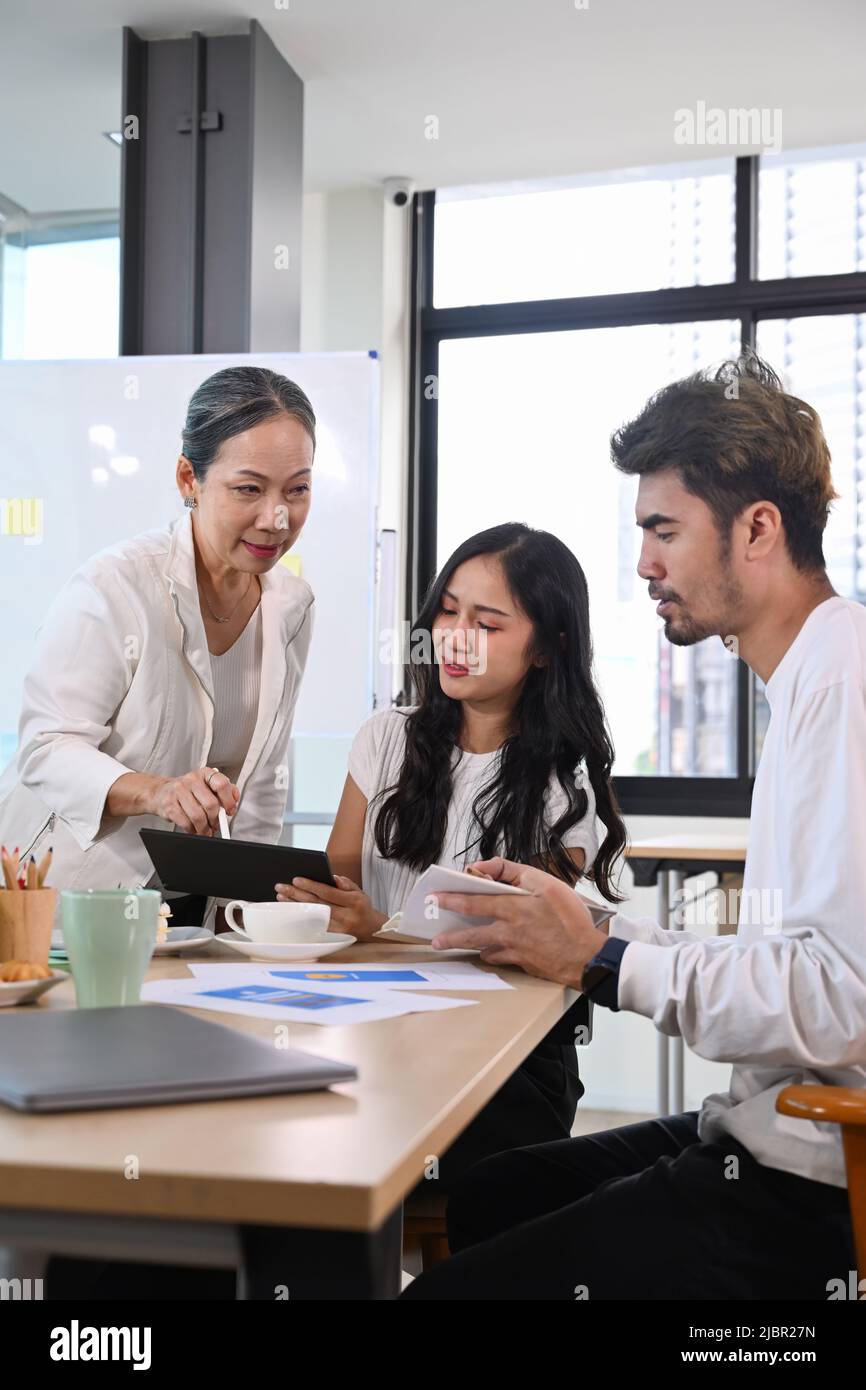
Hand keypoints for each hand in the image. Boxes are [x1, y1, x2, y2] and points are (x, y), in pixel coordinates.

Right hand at [151, 767, 238, 834]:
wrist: (161, 792)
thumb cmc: (188, 791)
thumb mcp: (207, 786)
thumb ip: (225, 791)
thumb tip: (235, 799)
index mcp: (205, 773)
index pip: (222, 784)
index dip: (229, 801)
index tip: (229, 811)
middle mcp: (192, 779)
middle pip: (211, 804)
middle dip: (216, 820)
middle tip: (216, 825)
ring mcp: (178, 791)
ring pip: (198, 816)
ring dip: (204, 828)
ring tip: (206, 830)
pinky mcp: (169, 804)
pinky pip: (186, 823)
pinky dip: (192, 830)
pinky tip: (194, 829)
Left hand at [274, 875, 387, 940]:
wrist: (371, 929)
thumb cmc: (362, 907)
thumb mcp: (360, 892)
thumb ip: (346, 884)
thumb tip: (332, 877)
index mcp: (353, 902)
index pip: (328, 892)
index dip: (311, 886)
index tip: (296, 879)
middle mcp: (346, 916)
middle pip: (317, 904)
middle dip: (296, 894)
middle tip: (281, 886)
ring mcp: (338, 928)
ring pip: (312, 915)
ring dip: (295, 905)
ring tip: (281, 896)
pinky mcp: (332, 936)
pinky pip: (312, 925)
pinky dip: (300, 917)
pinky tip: (290, 910)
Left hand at [429, 855, 608, 987]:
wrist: (587, 956)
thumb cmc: (571, 919)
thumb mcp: (546, 883)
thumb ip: (514, 872)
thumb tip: (488, 869)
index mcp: (511, 909)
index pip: (471, 902)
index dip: (451, 899)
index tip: (436, 898)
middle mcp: (507, 932)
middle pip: (469, 934)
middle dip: (449, 936)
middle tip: (435, 938)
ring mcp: (514, 950)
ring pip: (482, 948)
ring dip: (466, 947)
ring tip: (453, 946)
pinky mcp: (523, 963)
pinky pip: (500, 959)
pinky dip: (492, 955)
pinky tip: (488, 953)